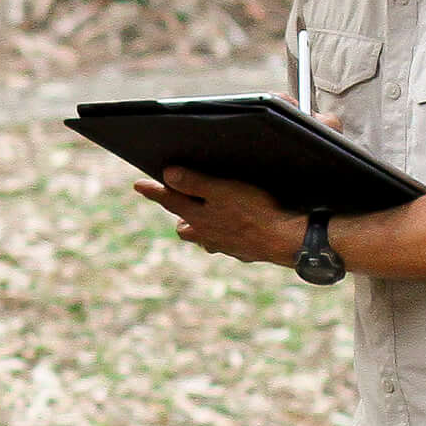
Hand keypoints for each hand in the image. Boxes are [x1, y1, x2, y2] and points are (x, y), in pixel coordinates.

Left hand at [134, 167, 305, 266]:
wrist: (286, 240)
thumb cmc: (255, 211)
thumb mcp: (223, 190)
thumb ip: (194, 183)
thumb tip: (167, 175)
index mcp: (198, 218)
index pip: (169, 201)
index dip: (153, 191)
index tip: (138, 185)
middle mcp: (207, 235)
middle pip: (184, 225)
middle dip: (179, 212)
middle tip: (177, 199)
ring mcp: (225, 246)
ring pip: (204, 238)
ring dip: (200, 227)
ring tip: (203, 216)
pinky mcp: (244, 251)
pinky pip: (226, 244)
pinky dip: (223, 236)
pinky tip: (233, 230)